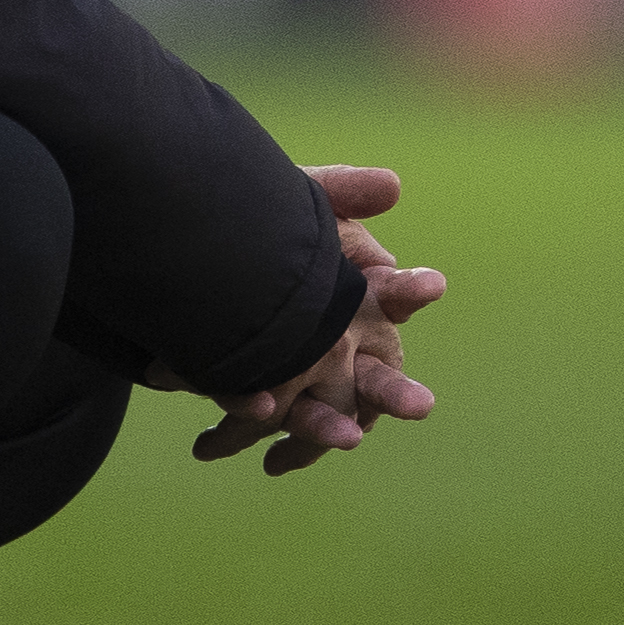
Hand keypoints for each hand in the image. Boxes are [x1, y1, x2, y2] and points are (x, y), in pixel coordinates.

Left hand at [154, 164, 441, 477]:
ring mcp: (295, 377)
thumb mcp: (298, 200)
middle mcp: (337, 345)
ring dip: (329, 427)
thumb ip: (342, 188)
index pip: (395, 293)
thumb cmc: (258, 225)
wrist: (189, 255)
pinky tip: (245, 419)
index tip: (433, 284)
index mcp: (359, 296)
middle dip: (398, 391)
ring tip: (347, 439)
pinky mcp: (245, 392)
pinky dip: (247, 417)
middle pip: (377, 376)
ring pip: (321, 412)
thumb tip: (391, 185)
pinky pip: (251, 413)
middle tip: (423, 405)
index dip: (412, 290)